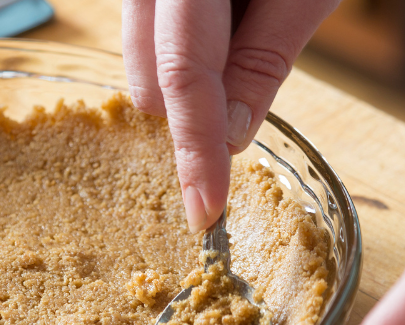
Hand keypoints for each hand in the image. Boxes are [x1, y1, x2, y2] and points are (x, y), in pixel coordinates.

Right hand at [122, 0, 339, 230]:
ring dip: (189, 87)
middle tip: (248, 108)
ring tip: (246, 37)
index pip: (180, 74)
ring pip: (142, 67)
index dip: (196, 146)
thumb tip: (231, 139)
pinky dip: (183, 61)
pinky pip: (149, 45)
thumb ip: (263, 60)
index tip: (206, 210)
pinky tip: (227, 33)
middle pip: (148, 81)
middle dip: (192, 117)